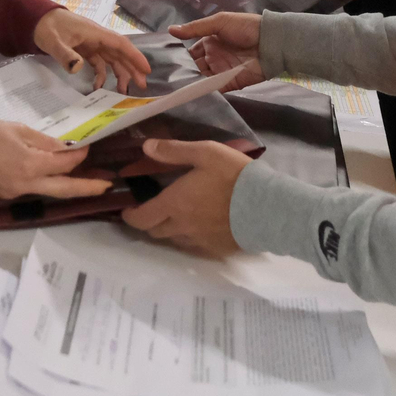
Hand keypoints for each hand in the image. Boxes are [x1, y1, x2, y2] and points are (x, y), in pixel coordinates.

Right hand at [0, 120, 108, 199]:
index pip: (64, 163)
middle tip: (108, 185)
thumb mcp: (18, 130)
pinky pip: (34, 189)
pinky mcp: (8, 194)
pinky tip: (55, 175)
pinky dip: (48, 182)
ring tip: (87, 182)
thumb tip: (65, 148)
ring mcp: (17, 192)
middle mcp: (27, 184)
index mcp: (30, 165)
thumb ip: (44, 141)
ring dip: (69, 186)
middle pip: (65, 189)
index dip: (78, 155)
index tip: (86, 147)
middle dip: (88, 187)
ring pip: (50, 191)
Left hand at [34, 9, 150, 92]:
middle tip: (142, 85)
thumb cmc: (46, 27)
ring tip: (124, 90)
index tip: (146, 69)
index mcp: (95, 33)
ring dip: (119, 73)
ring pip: (111, 59)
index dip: (135, 56)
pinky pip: (99, 62)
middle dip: (132, 68)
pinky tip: (99, 87)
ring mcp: (91, 43)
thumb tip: (78, 68)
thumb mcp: (53, 42)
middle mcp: (97, 38)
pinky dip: (101, 74)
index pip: (120, 44)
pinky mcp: (85, 49)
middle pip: (120, 53)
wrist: (35, 19)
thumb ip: (65, 54)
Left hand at [119, 140, 252, 257]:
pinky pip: (195, 246)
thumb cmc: (234, 176)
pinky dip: (190, 237)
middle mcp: (182, 227)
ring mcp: (199, 241)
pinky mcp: (216, 249)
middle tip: (152, 209)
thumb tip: (146, 146)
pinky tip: (200, 226)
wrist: (267, 207)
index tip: (128, 210)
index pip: (141, 218)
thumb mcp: (205, 153)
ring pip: (174, 240)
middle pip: (155, 231)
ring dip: (169, 230)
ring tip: (176, 216)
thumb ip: (174, 151)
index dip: (130, 216)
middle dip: (149, 221)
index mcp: (174, 204)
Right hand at [169, 13, 264, 89]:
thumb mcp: (219, 22)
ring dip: (190, 84)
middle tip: (164, 81)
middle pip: (193, 68)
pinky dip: (203, 92)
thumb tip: (170, 30)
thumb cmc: (245, 28)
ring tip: (172, 90)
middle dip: (182, 74)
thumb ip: (195, 28)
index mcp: (209, 42)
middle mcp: (213, 58)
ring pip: (200, 80)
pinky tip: (189, 96)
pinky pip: (213, 89)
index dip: (179, 59)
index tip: (163, 65)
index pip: (190, 53)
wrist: (270, 42)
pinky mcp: (229, 84)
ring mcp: (220, 72)